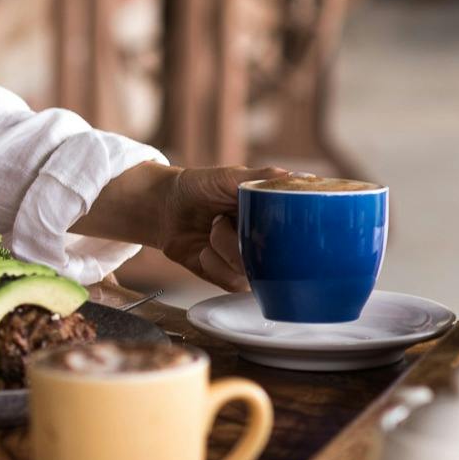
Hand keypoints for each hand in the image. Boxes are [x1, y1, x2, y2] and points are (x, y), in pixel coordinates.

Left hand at [149, 164, 285, 290]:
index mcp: (274, 219)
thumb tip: (290, 177)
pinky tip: (203, 249)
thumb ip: (260, 178)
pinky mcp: (228, 278)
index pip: (296, 237)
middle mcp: (266, 244)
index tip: (259, 221)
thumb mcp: (229, 177)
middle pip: (274, 258)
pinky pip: (232, 282)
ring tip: (213, 228)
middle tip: (222, 218)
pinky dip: (213, 264)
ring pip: (252, 271)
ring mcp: (248, 263)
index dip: (281, 234)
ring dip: (224, 247)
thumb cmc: (198, 188)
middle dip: (243, 238)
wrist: (163, 207)